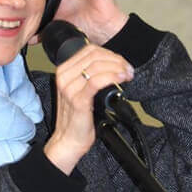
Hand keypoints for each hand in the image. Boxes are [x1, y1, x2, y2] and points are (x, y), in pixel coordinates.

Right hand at [44, 42, 132, 172]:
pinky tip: (121, 78)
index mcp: (63, 71)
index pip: (89, 50)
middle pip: (94, 55)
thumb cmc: (76, 119)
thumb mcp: (80, 91)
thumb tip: (111, 64)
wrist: (68, 140)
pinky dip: (112, 76)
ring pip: (97, 66)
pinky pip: (96, 81)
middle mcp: (64, 77)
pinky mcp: (77, 99)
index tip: (122, 62)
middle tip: (128, 68)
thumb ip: (90, 76)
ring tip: (127, 74)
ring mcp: (69, 88)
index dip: (110, 53)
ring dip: (117, 67)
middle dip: (116, 59)